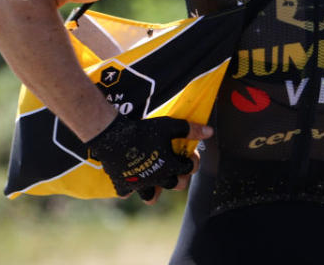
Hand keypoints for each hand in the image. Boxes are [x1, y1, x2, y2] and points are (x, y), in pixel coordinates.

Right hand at [86, 115, 211, 202]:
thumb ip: (190, 130)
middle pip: (175, 185)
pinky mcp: (123, 184)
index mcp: (171, 166)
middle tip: (175, 166)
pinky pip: (127, 193)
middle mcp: (157, 179)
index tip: (189, 153)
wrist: (113, 136)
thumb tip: (210, 132)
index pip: (189, 168)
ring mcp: (140, 184)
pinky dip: (129, 188)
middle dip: (179, 176)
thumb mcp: (169, 126)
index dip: (192, 160)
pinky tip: (130, 177)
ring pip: (151, 197)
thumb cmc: (144, 130)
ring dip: (155, 190)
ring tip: (154, 180)